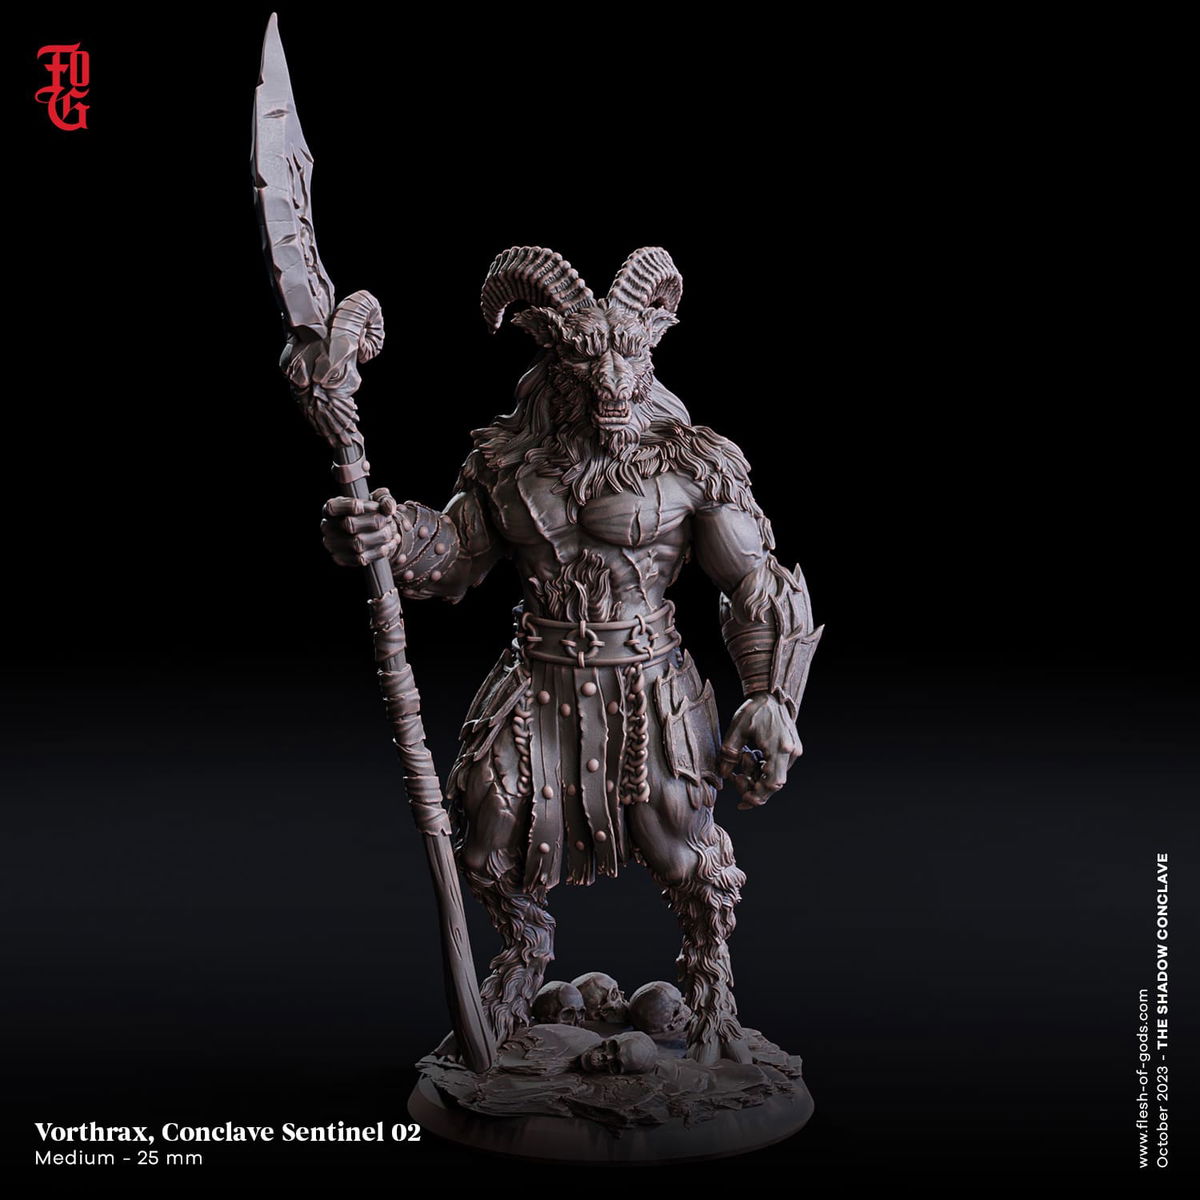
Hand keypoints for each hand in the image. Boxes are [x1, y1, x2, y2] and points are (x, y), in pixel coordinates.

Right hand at [321, 487, 402, 566]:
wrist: (370, 533)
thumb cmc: (370, 512)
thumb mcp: (376, 500)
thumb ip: (384, 499)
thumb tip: (389, 507)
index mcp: (330, 510)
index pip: (333, 507)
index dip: (353, 506)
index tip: (375, 506)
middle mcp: (327, 527)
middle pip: (349, 525)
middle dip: (374, 522)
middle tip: (388, 520)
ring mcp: (333, 545)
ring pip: (357, 543)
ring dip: (379, 537)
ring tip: (390, 532)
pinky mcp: (343, 559)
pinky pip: (362, 559)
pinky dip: (380, 551)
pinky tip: (390, 543)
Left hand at [719, 693, 801, 809]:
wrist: (770, 693)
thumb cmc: (754, 709)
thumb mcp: (736, 731)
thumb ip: (729, 754)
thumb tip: (724, 774)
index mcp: (778, 748)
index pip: (772, 783)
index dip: (758, 795)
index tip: (743, 800)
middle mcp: (790, 752)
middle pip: (774, 783)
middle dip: (753, 785)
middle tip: (735, 779)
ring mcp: (793, 750)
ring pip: (774, 774)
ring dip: (756, 773)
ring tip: (743, 757)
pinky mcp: (791, 748)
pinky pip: (776, 766)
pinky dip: (762, 767)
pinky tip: (751, 755)